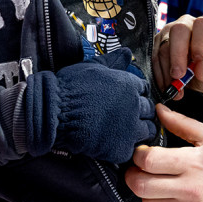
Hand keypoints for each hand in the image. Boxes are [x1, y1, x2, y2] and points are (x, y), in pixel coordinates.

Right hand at [25, 48, 156, 164]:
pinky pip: (133, 148)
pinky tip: (116, 143)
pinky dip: (127, 146)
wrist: (53, 113)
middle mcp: (134, 105)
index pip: (144, 89)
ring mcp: (129, 128)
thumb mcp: (93, 67)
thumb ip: (113, 61)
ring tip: (126, 131)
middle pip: (149, 110)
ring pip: (148, 130)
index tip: (129, 99)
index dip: (137, 94)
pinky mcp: (121, 148)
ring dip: (140, 130)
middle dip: (141, 112)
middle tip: (128, 116)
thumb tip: (126, 53)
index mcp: (129, 84)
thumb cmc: (70, 88)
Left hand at [126, 105, 202, 201]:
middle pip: (141, 186)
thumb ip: (181, 123)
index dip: (138, 155)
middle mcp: (191, 189)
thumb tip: (158, 110)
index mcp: (194, 162)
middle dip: (133, 175)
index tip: (141, 153)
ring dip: (146, 194)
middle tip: (139, 170)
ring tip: (156, 185)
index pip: (149, 160)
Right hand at [152, 15, 202, 99]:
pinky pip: (154, 58)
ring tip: (175, 89)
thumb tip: (200, 69)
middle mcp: (186, 26)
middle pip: (178, 30)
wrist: (197, 76)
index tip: (198, 60)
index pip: (202, 25)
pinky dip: (159, 75)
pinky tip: (166, 86)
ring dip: (167, 71)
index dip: (199, 41)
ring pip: (163, 47)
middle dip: (177, 55)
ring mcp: (168, 34)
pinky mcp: (156, 45)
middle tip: (178, 76)